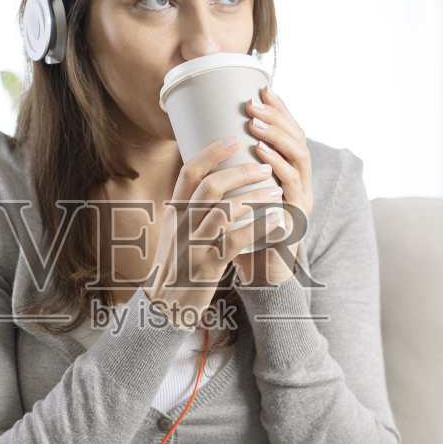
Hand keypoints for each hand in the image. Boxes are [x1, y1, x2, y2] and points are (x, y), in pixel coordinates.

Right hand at [142, 136, 271, 327]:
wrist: (165, 305)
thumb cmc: (176, 265)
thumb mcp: (175, 230)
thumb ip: (190, 206)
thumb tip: (208, 178)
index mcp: (174, 211)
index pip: (189, 171)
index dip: (212, 151)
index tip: (233, 138)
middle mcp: (182, 224)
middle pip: (211, 186)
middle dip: (241, 172)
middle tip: (265, 166)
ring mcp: (194, 244)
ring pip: (226, 211)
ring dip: (255, 198)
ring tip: (277, 192)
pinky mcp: (208, 266)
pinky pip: (237, 241)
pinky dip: (260, 228)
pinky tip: (278, 220)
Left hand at [231, 85, 311, 286]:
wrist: (256, 272)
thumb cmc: (243, 232)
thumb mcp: (237, 194)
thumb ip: (232, 171)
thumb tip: (204, 140)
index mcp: (288, 173)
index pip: (290, 133)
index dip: (280, 111)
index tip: (263, 90)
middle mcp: (300, 182)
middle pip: (298, 138)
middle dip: (278, 117)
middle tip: (256, 101)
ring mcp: (302, 198)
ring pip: (299, 157)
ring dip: (278, 136)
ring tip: (256, 122)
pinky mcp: (297, 216)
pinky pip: (291, 185)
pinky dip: (277, 165)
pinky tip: (260, 153)